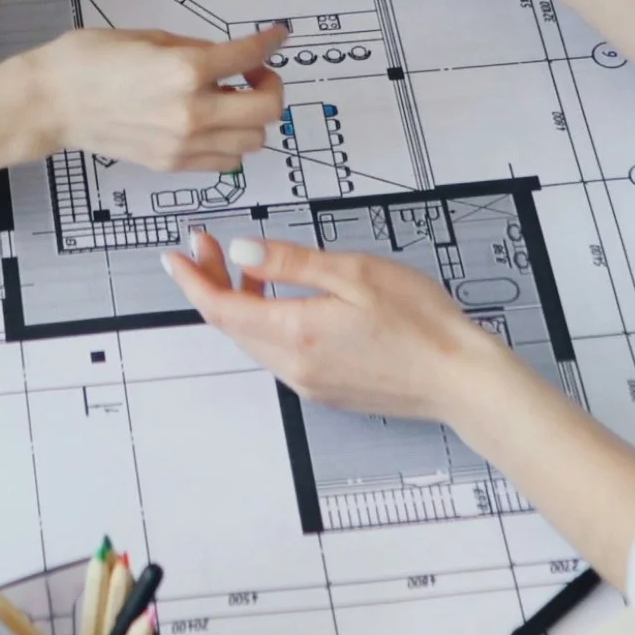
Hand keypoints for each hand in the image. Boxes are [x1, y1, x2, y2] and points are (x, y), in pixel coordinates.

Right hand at [17, 23, 284, 173]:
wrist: (52, 103)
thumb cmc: (89, 60)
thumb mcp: (149, 37)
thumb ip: (196, 49)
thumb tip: (228, 58)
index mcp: (186, 70)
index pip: (251, 55)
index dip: (272, 42)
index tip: (278, 37)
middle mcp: (192, 111)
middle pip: (267, 109)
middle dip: (270, 85)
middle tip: (255, 73)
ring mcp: (183, 144)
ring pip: (254, 141)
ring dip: (253, 118)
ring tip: (231, 100)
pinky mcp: (172, 163)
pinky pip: (225, 162)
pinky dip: (231, 143)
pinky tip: (214, 124)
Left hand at [161, 231, 519, 423]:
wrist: (460, 380)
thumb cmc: (421, 324)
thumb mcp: (356, 272)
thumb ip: (292, 262)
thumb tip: (242, 250)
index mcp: (297, 334)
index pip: (222, 309)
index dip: (192, 280)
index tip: (174, 256)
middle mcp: (294, 367)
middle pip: (232, 326)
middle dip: (211, 283)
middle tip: (205, 245)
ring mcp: (309, 383)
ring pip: (254, 340)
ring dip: (240, 303)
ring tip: (245, 264)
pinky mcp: (326, 389)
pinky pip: (279, 353)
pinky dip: (267, 323)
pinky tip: (282, 298)